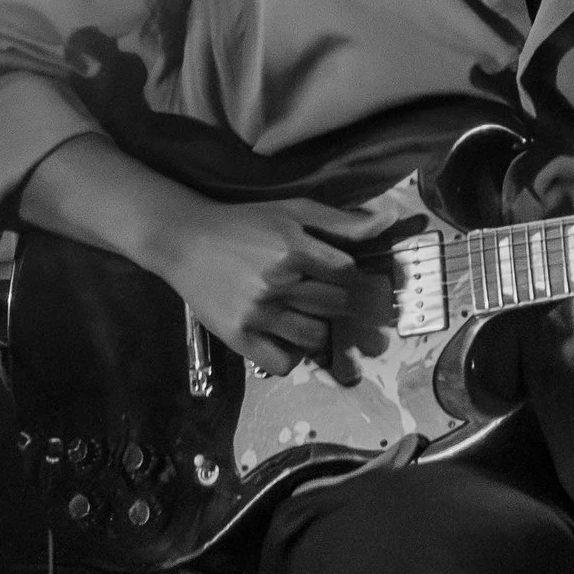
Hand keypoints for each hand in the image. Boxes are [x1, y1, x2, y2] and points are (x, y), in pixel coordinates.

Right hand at [157, 196, 393, 380]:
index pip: (347, 272)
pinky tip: (285, 337)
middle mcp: (278, 283)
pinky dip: (291, 356)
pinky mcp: (238, 337)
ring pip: (315, 337)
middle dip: (334, 299)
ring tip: (304, 315)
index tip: (333, 271)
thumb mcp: (293, 211)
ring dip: (318, 329)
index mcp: (294, 248)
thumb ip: (341, 221)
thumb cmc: (245, 223)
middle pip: (336, 305)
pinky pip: (283, 363)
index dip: (346, 273)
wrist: (185, 241)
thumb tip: (388, 220)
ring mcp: (258, 313)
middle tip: (318, 293)